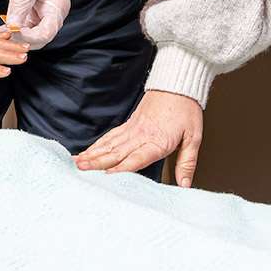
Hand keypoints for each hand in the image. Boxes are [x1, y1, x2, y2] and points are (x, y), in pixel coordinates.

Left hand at [0, 0, 69, 46]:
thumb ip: (21, 5)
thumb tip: (12, 26)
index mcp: (58, 8)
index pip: (46, 33)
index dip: (29, 37)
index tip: (11, 33)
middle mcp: (52, 13)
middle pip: (38, 38)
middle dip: (19, 39)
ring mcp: (42, 12)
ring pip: (28, 33)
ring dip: (12, 35)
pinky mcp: (31, 9)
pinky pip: (22, 24)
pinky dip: (10, 27)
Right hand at [76, 90, 204, 185]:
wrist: (178, 86)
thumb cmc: (186, 111)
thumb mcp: (193, 138)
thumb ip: (187, 163)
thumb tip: (185, 185)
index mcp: (157, 141)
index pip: (137, 158)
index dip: (121, 167)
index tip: (106, 175)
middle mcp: (141, 135)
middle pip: (116, 152)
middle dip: (97, 162)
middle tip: (80, 169)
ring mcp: (132, 129)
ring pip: (108, 144)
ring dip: (92, 154)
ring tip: (76, 162)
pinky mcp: (128, 124)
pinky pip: (110, 137)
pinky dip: (97, 145)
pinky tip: (87, 151)